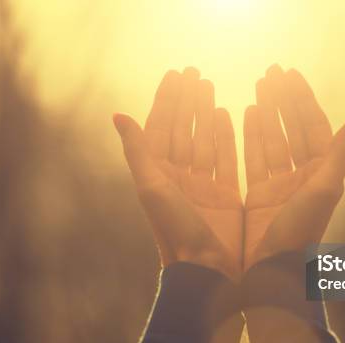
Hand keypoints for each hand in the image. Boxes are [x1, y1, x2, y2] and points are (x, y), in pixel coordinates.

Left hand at [113, 68, 242, 278]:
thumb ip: (138, 151)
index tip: (176, 73)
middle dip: (187, 100)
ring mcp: (203, 185)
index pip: (161, 127)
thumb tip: (118, 115)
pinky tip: (225, 115)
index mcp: (158, 174)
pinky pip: (225, 158)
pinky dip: (225, 136)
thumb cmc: (175, 231)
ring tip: (210, 86)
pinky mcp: (225, 195)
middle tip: (195, 72)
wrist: (206, 269)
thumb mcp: (152, 188)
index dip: (167, 99)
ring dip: (205, 112)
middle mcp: (178, 177)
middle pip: (183, 129)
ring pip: (204, 139)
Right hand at [243, 65, 344, 269]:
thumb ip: (342, 150)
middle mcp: (304, 176)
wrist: (272, 272)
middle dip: (283, 100)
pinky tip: (247, 114)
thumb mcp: (325, 188)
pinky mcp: (258, 195)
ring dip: (267, 113)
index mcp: (323, 173)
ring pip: (273, 140)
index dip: (302, 99)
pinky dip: (250, 136)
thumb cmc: (302, 231)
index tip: (289, 73)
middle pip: (293, 129)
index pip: (313, 126)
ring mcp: (280, 185)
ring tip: (259, 86)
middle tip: (271, 71)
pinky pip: (254, 158)